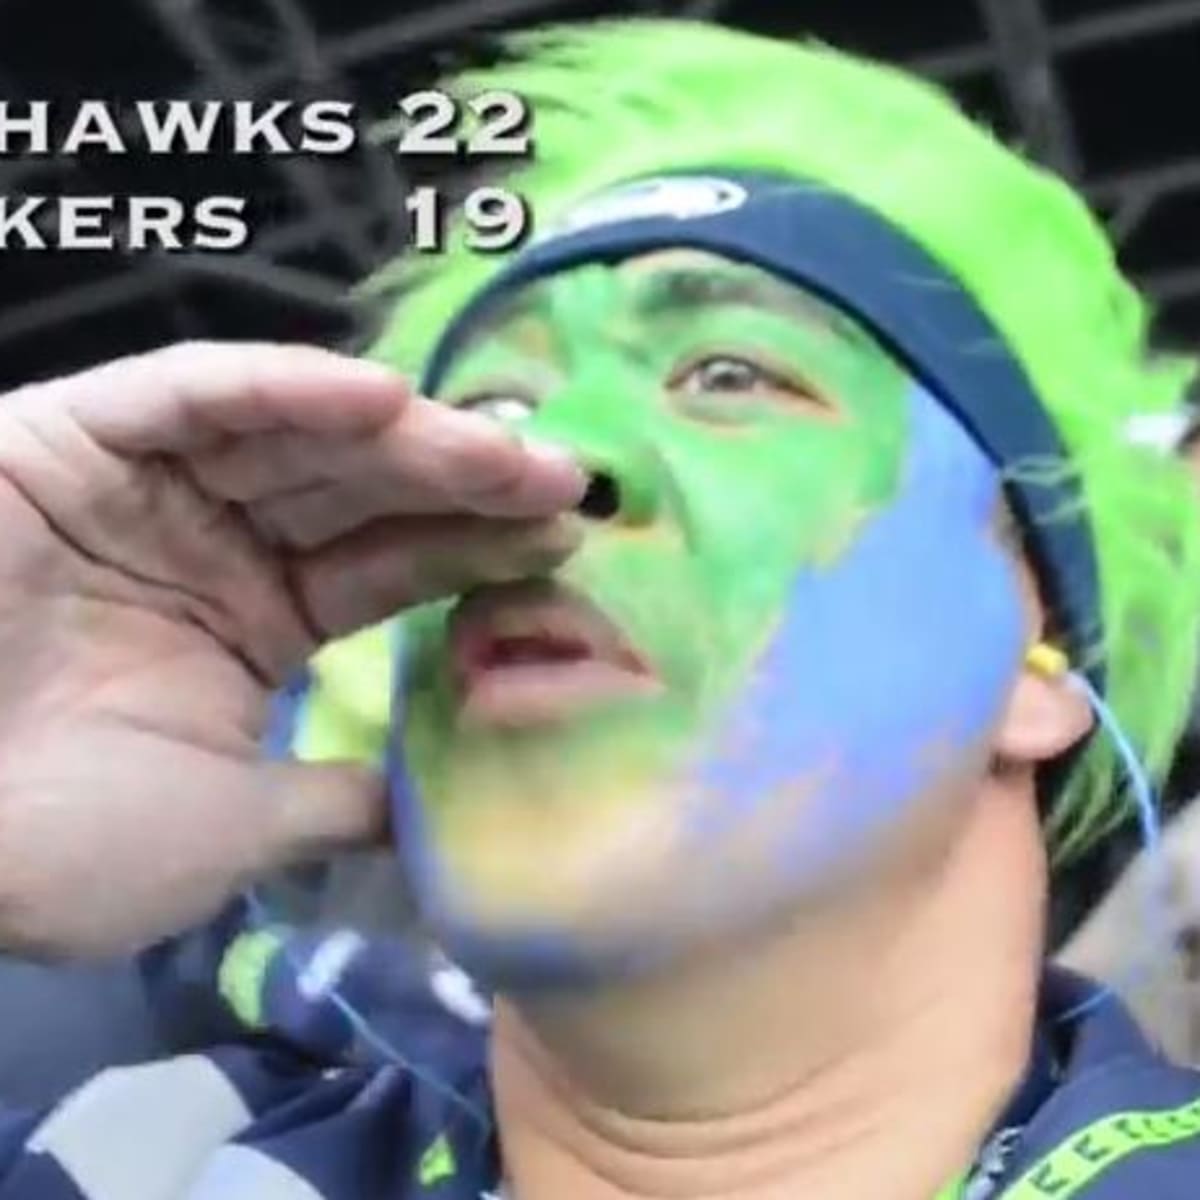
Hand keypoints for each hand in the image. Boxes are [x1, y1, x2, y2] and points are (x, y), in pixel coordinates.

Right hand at [0, 342, 584, 958]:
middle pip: (364, 490)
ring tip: (504, 444)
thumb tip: (429, 805)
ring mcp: (153, 486)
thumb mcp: (230, 831)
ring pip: (300, 436)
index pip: (391, 566)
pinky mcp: (78, 438)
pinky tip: (380, 399)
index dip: (476, 546)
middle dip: (465, 479)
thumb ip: (334, 799)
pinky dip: (281, 389)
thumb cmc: (53, 844)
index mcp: (256, 625)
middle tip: (564, 477)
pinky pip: (191, 397)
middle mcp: (216, 544)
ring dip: (404, 433)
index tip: (566, 537)